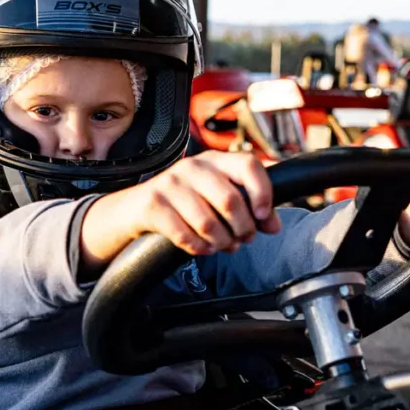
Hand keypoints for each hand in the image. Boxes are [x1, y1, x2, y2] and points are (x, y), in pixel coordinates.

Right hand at [79, 152, 282, 277]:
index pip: (248, 164)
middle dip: (242, 228)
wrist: (135, 208)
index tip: (264, 216)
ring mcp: (170, 183)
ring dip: (221, 242)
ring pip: (208, 222)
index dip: (262, 191)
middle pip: (230, 199)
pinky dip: (198, 247)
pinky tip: (202, 249)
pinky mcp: (152, 204)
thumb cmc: (185, 204)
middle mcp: (192, 166)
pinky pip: (184, 234)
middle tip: (243, 239)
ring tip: (222, 246)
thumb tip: (274, 225)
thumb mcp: (215, 197)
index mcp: (214, 160)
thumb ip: (249, 208)